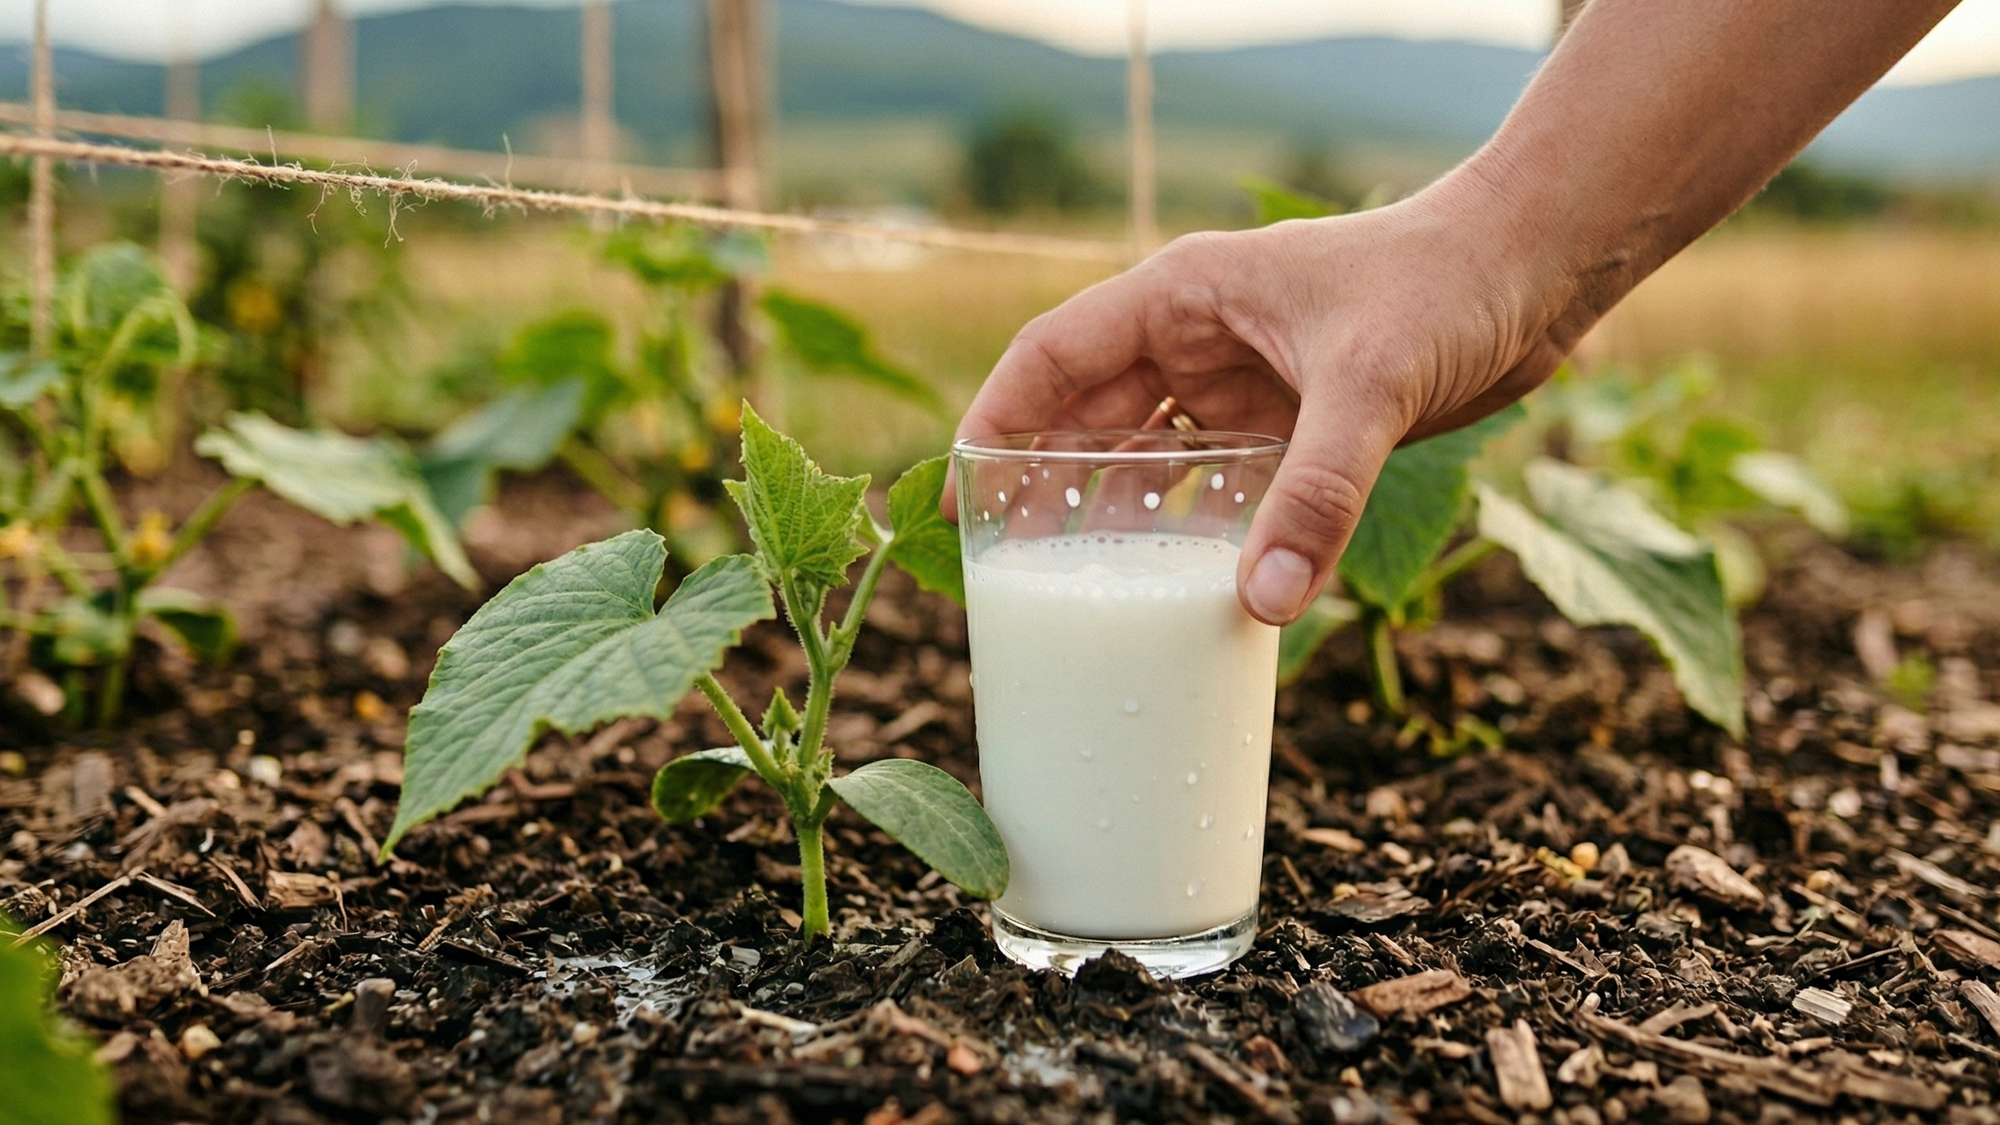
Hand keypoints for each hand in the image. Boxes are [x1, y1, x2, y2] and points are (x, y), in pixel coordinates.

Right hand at [952, 180, 1576, 625]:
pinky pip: (1220, 488)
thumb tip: (1262, 603)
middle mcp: (1199, 341)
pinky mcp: (1292, 426)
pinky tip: (1181, 589)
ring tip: (1081, 594)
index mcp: (1183, 296)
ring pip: (1151, 460)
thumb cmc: (1445, 283)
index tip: (957, 493)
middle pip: (1089, 419)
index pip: (1054, 357)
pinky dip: (1197, 534)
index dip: (998, 422)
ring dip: (1120, 521)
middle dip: (1048, 489)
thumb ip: (1316, 493)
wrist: (1541, 270)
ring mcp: (1243, 385)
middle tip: (1011, 573)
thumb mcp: (1372, 385)